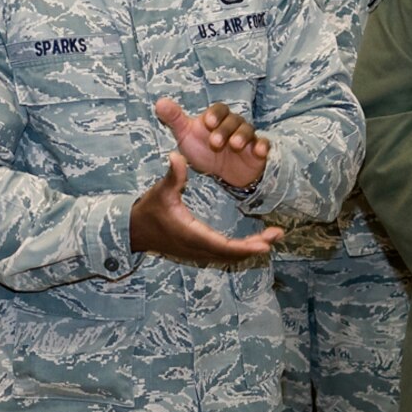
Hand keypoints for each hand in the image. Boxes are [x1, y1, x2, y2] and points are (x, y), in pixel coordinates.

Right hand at [130, 152, 282, 263]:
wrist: (133, 231)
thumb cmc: (148, 211)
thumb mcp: (160, 191)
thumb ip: (173, 175)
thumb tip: (177, 155)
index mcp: (192, 234)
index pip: (225, 246)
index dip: (246, 246)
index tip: (266, 244)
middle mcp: (198, 247)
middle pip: (233, 254)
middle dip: (256, 246)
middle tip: (277, 234)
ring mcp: (198, 252)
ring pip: (229, 255)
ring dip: (250, 248)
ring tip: (271, 237)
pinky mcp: (198, 250)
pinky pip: (224, 253)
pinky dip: (240, 249)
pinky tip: (252, 241)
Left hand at [153, 97, 270, 189]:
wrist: (223, 173)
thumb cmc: (204, 150)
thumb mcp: (186, 136)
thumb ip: (174, 119)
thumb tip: (159, 102)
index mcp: (217, 118)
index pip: (219, 109)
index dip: (215, 114)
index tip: (207, 123)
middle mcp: (234, 124)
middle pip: (233, 120)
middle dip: (225, 130)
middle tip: (215, 142)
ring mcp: (247, 137)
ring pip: (248, 131)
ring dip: (242, 136)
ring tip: (234, 145)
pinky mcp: (258, 150)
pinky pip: (264, 145)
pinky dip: (263, 146)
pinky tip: (260, 151)